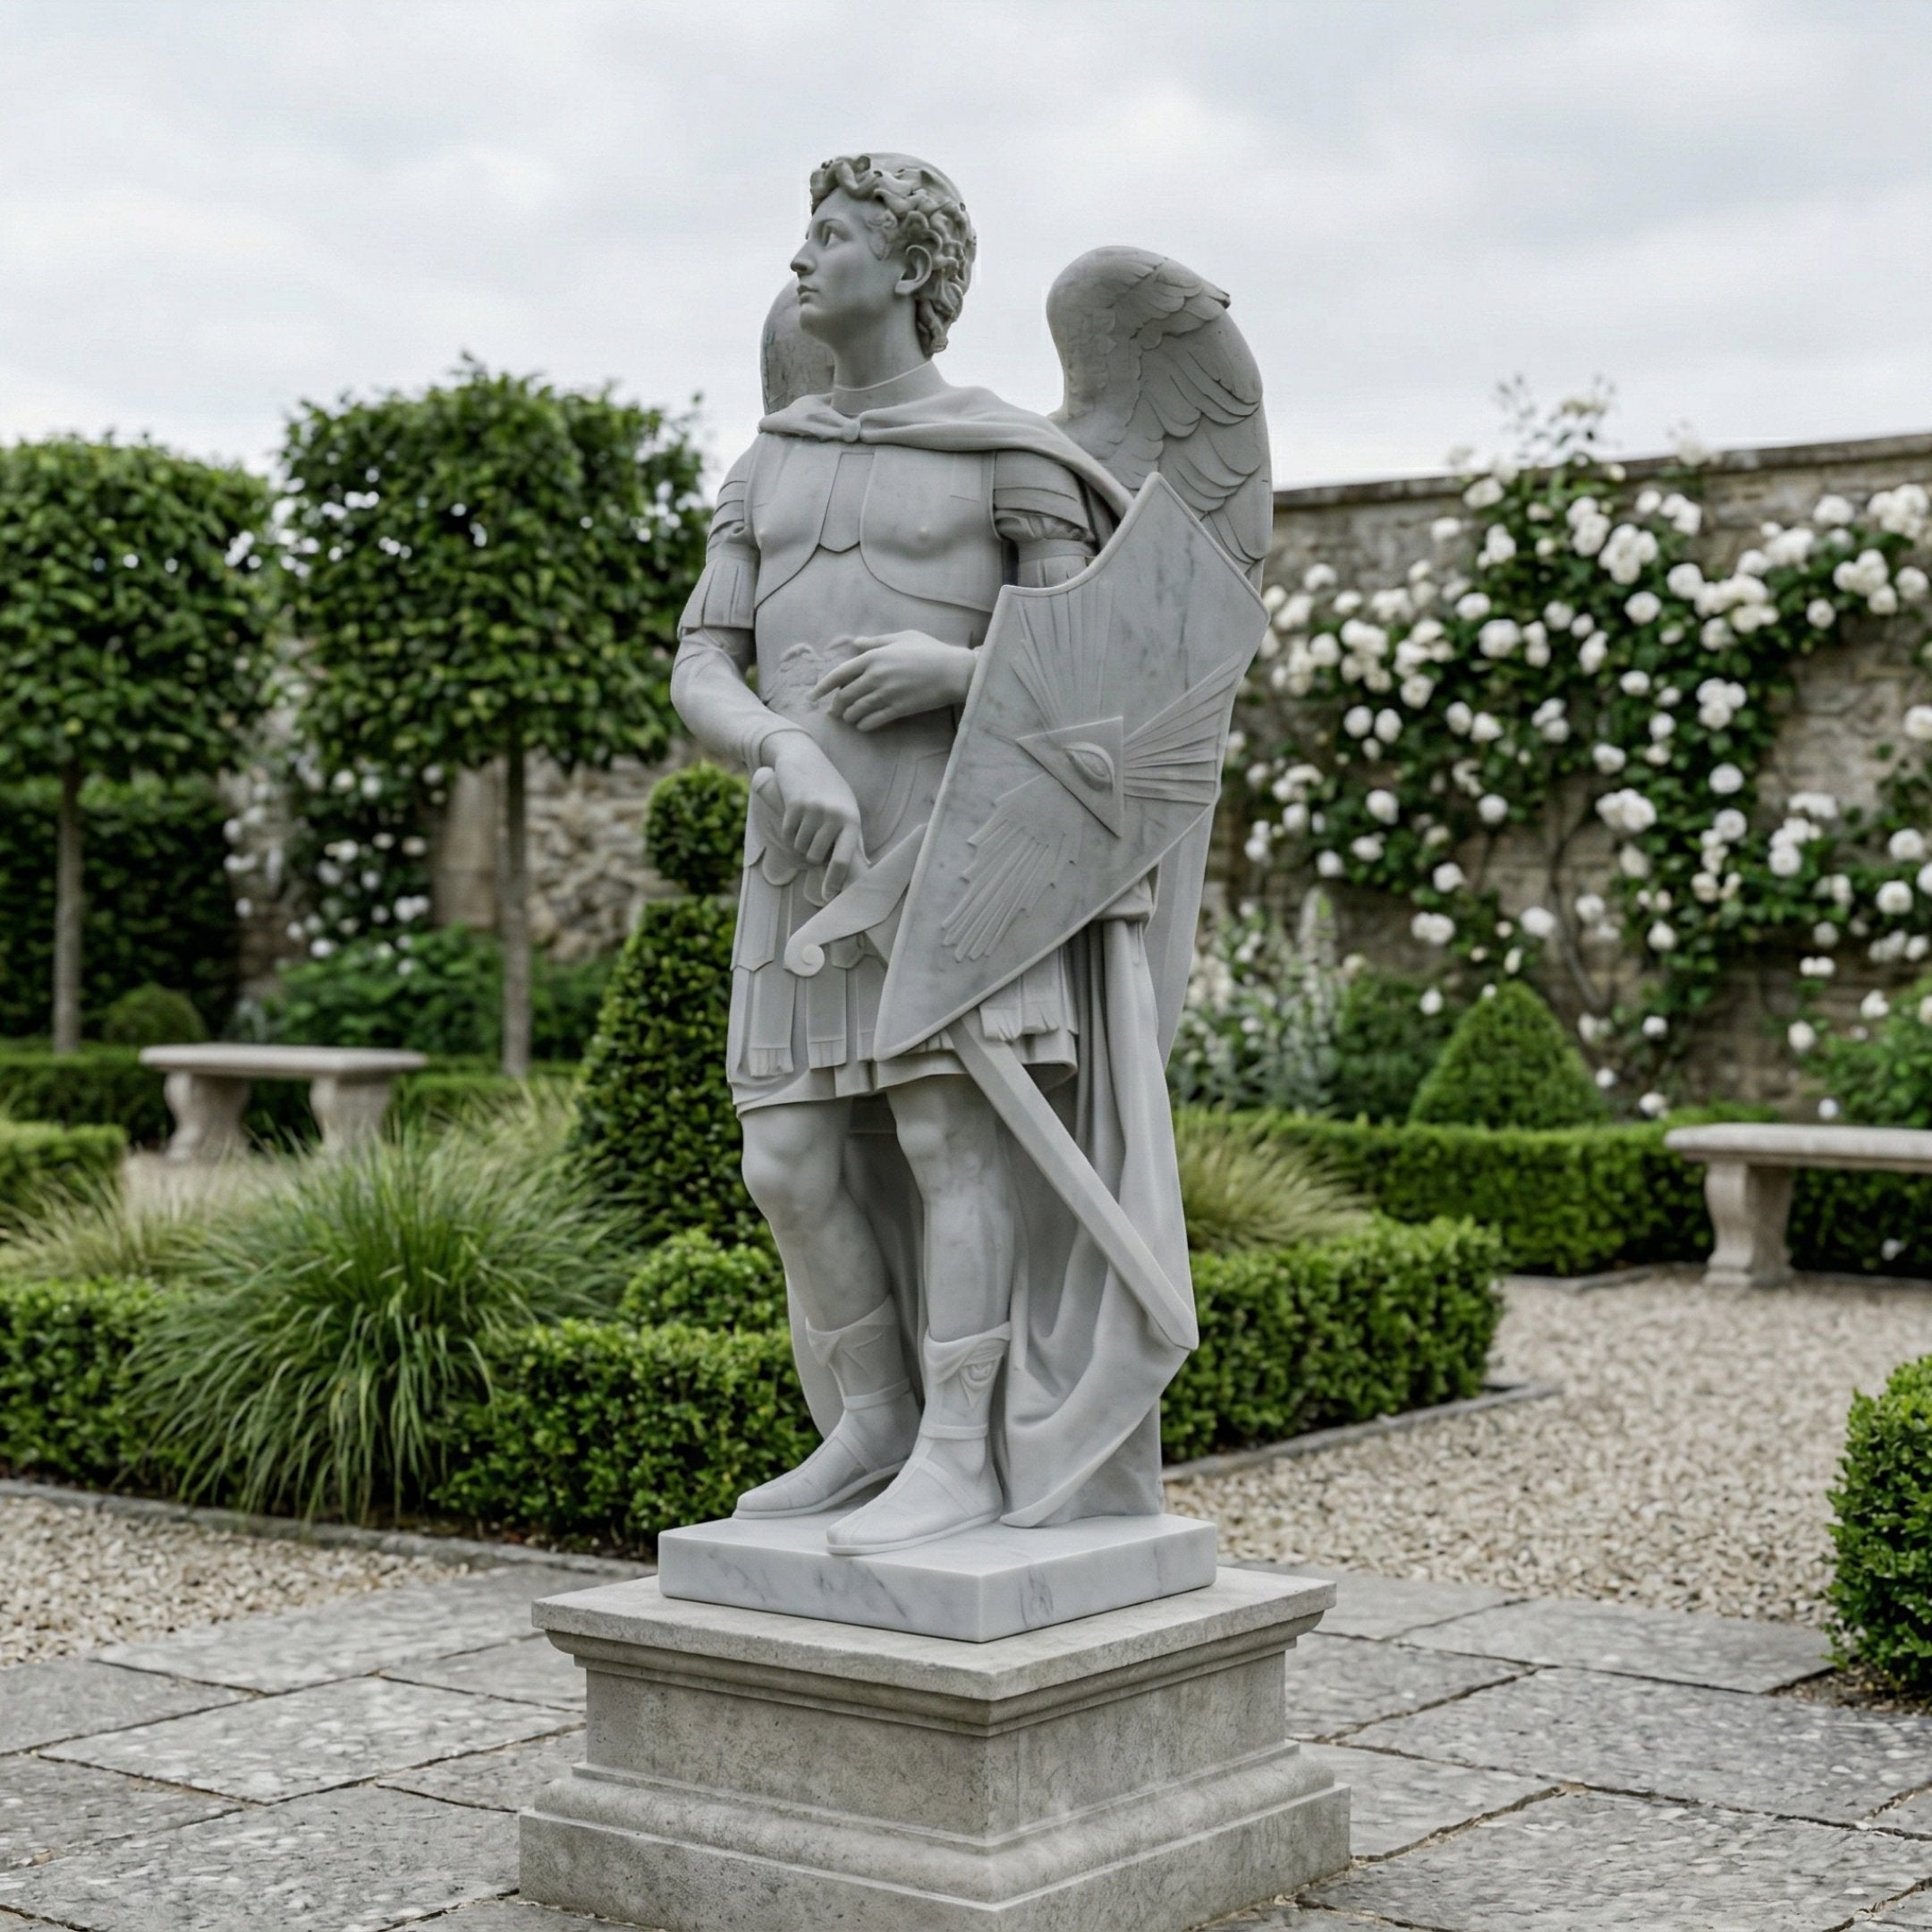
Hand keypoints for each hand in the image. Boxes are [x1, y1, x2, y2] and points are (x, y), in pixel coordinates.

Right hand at [761, 733, 864, 888]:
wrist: (803, 757)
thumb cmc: (828, 787)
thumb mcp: (847, 808)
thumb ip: (853, 836)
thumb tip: (866, 866)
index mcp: (851, 819)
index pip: (842, 859)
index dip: (834, 881)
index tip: (828, 896)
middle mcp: (834, 815)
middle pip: (814, 856)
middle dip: (809, 854)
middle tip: (811, 838)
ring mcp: (814, 810)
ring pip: (799, 847)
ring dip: (798, 841)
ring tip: (805, 824)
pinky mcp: (794, 805)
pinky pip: (787, 834)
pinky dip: (788, 831)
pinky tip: (793, 816)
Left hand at [812, 631, 974, 730]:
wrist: (953, 671)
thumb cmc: (930, 650)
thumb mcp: (902, 638)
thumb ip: (876, 642)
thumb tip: (856, 642)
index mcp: (873, 657)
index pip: (839, 674)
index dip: (822, 687)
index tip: (812, 697)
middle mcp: (876, 676)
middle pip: (845, 696)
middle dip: (837, 706)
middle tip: (835, 711)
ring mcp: (887, 694)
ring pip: (857, 710)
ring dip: (850, 717)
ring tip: (849, 719)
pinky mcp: (898, 709)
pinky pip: (873, 721)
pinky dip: (864, 725)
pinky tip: (863, 725)